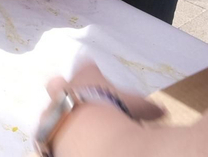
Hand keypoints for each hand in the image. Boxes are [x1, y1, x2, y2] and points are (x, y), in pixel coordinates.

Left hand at [43, 62, 164, 123]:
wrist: (87, 131)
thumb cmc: (115, 110)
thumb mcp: (138, 106)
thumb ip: (148, 107)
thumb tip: (163, 112)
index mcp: (87, 76)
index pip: (88, 66)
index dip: (91, 72)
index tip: (94, 76)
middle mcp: (65, 87)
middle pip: (58, 82)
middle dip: (62, 87)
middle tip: (72, 98)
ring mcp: (52, 107)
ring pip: (49, 106)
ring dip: (57, 113)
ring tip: (66, 124)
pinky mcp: (45, 130)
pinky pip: (45, 131)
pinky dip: (52, 135)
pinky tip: (61, 141)